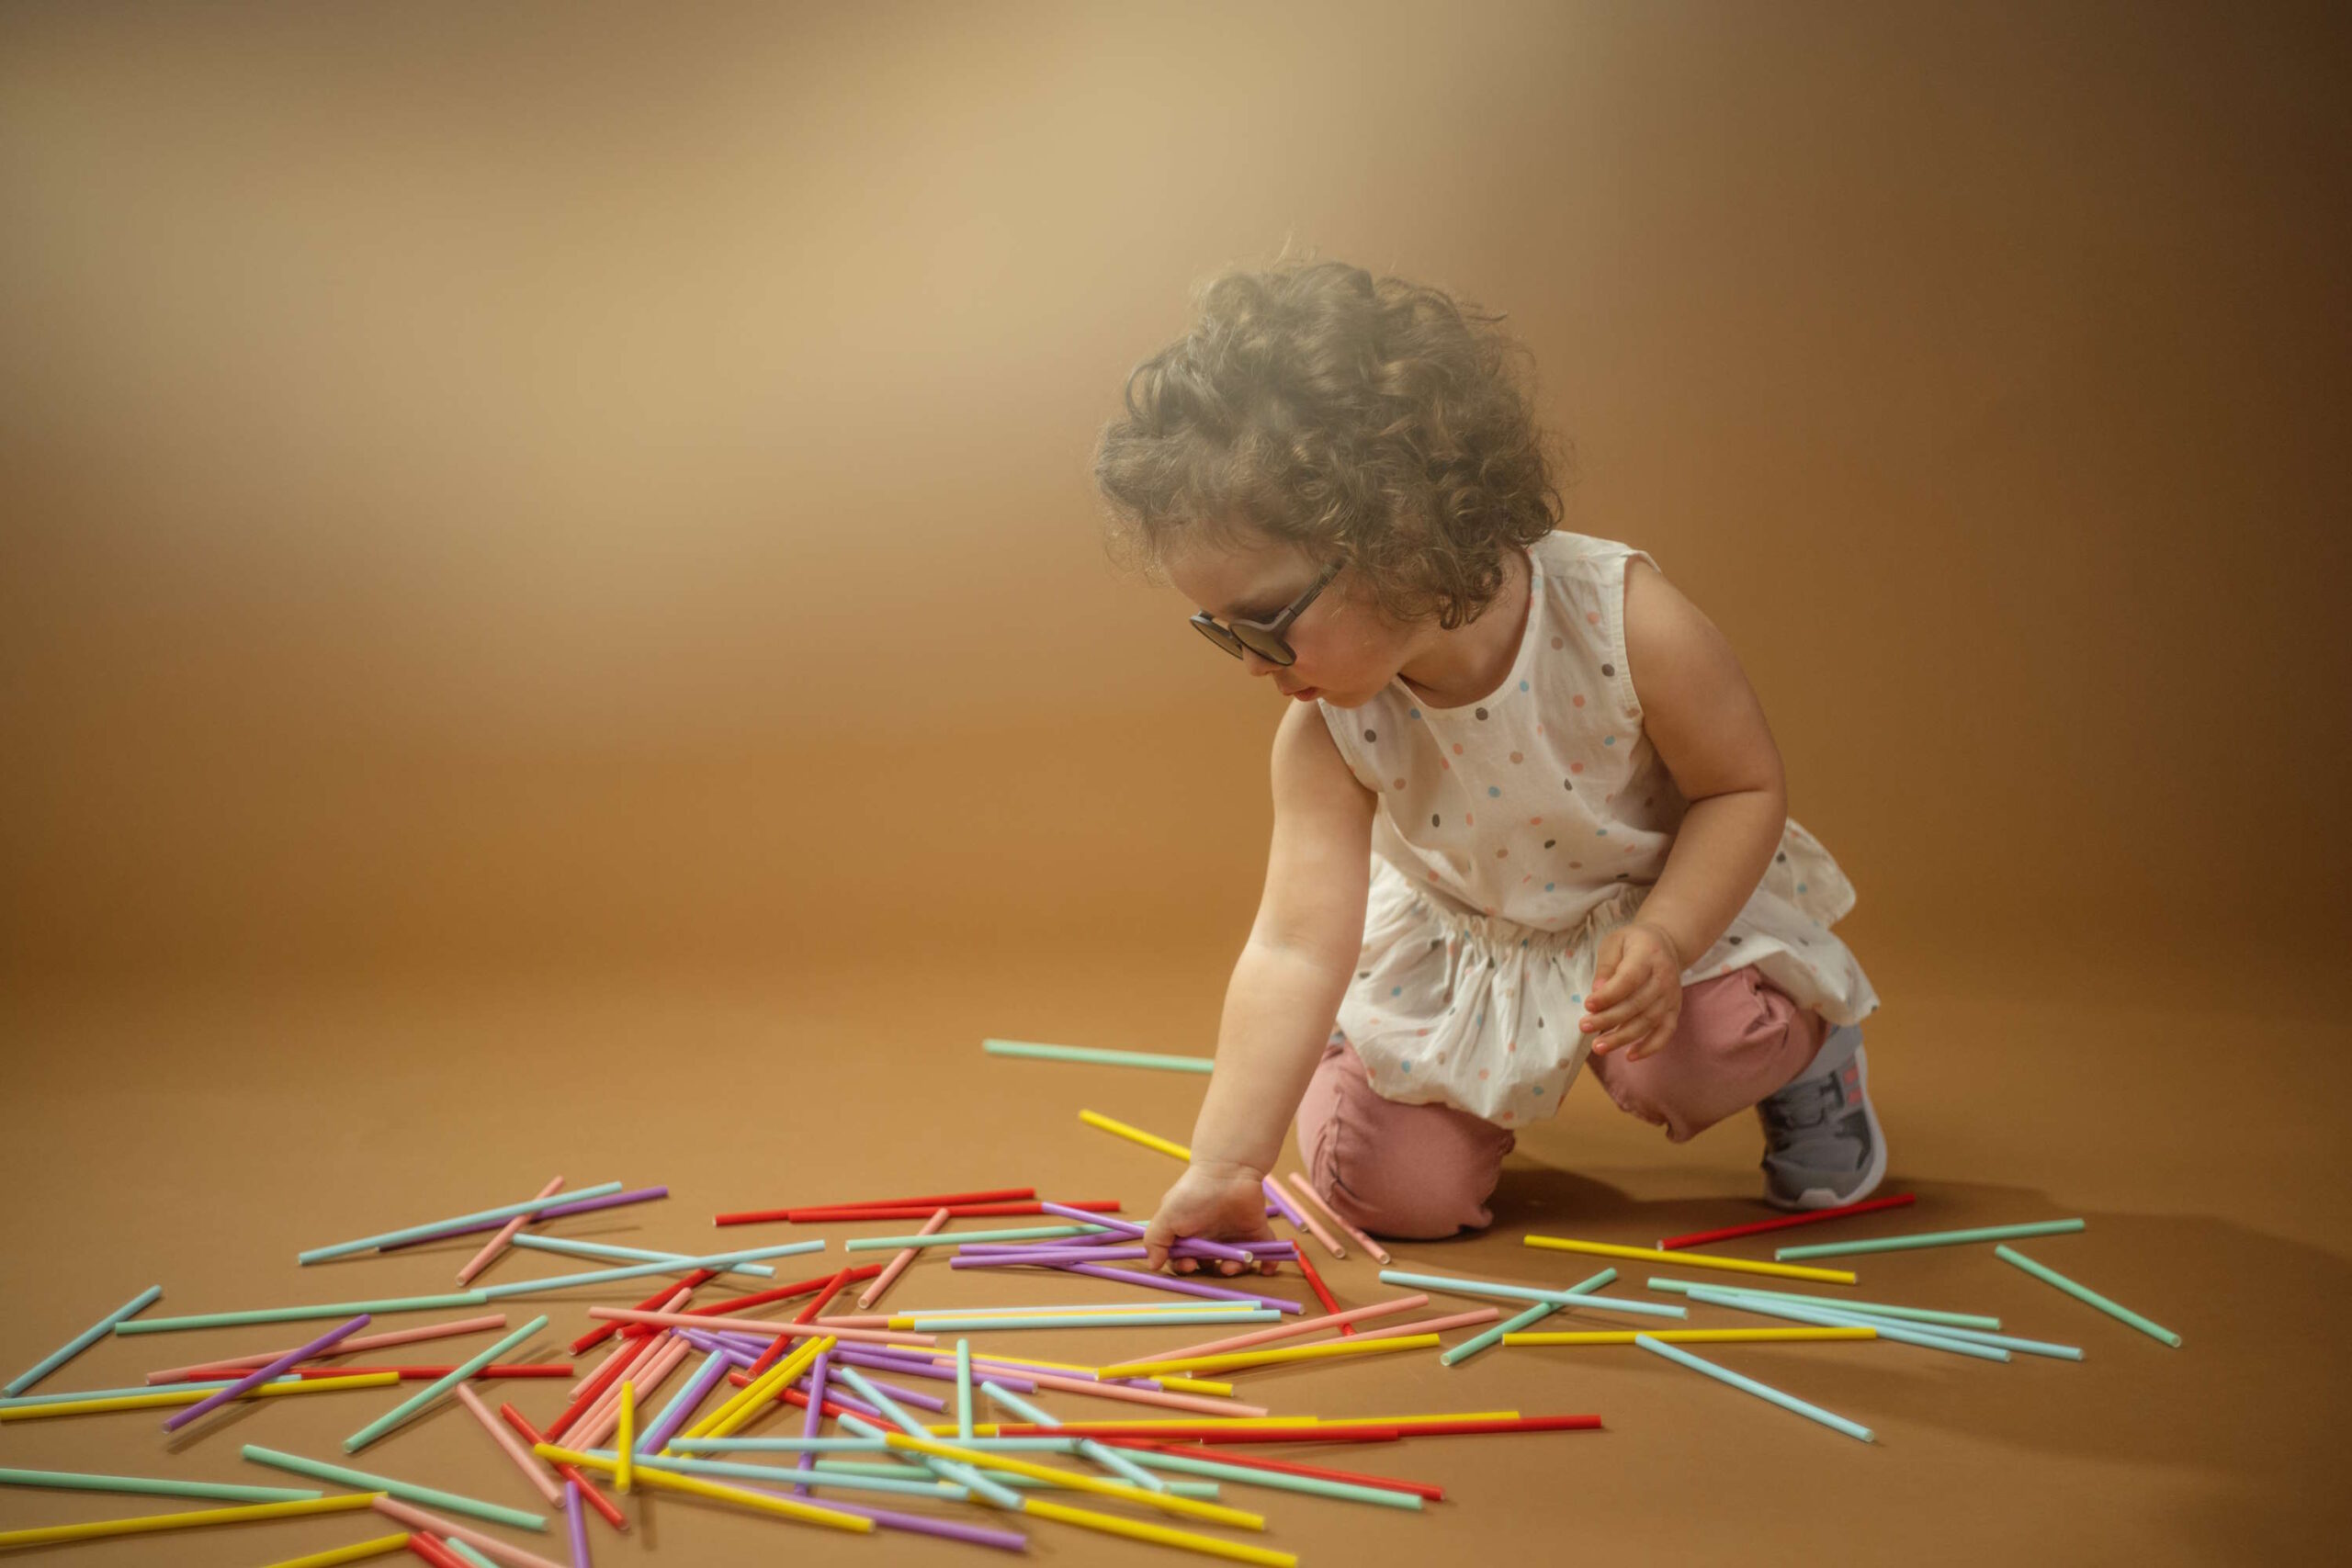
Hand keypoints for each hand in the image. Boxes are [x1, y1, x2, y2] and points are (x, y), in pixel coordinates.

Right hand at [1142, 1160, 1281, 1276]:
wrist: (1226, 1171)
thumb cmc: (1194, 1194)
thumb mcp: (1167, 1216)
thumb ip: (1155, 1241)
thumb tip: (1152, 1265)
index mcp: (1190, 1235)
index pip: (1185, 1260)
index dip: (1186, 1268)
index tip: (1189, 1265)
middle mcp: (1212, 1238)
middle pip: (1212, 1266)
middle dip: (1212, 1273)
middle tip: (1215, 1267)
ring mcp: (1235, 1236)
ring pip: (1236, 1263)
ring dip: (1235, 1270)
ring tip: (1232, 1266)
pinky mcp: (1256, 1233)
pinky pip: (1266, 1253)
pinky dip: (1269, 1264)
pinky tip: (1266, 1269)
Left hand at [1582, 919, 1685, 1059]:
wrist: (1666, 944)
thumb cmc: (1633, 943)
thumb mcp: (1614, 943)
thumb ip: (1606, 966)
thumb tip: (1597, 991)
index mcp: (1648, 955)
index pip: (1628, 979)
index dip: (1608, 995)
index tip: (1588, 1005)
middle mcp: (1664, 977)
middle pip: (1636, 1004)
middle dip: (1609, 1019)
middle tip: (1584, 1027)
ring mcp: (1671, 996)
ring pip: (1648, 1022)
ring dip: (1622, 1037)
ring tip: (1598, 1047)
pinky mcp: (1674, 1010)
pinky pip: (1665, 1033)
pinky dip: (1650, 1047)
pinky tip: (1629, 1056)